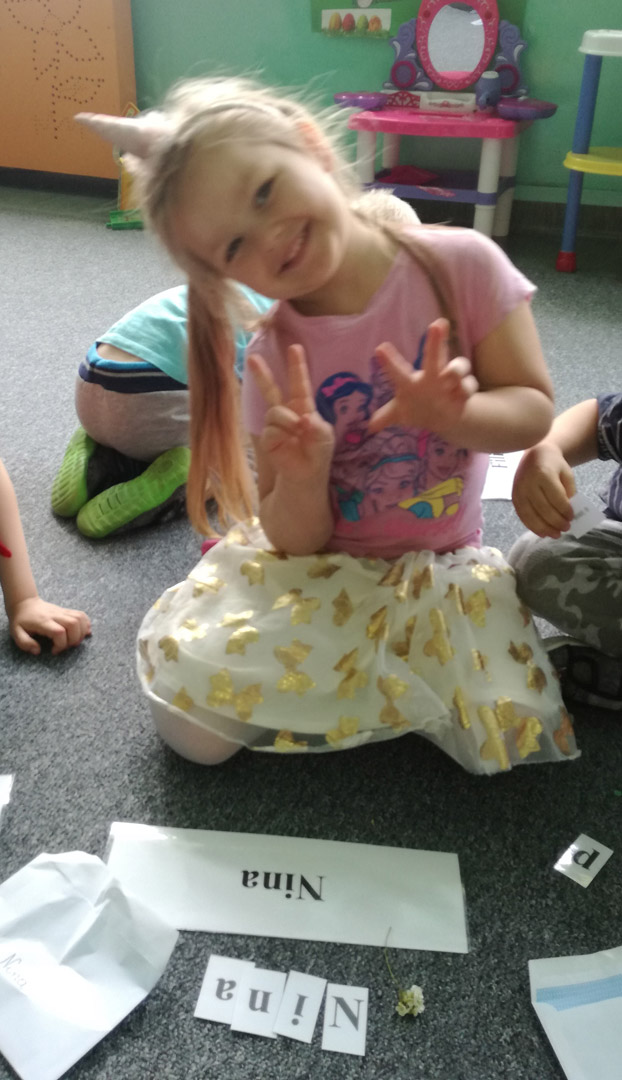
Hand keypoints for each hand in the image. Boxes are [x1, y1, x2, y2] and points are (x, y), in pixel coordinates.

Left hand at [9, 597, 90, 654]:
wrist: (24, 603)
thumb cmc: (21, 620)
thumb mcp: (16, 633)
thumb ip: (25, 643)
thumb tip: (37, 651)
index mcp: (43, 621)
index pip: (59, 632)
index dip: (61, 645)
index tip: (54, 651)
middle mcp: (55, 615)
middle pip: (74, 624)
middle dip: (74, 639)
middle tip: (66, 647)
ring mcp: (62, 612)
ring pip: (80, 619)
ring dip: (81, 633)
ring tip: (74, 641)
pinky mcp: (66, 611)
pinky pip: (81, 615)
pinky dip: (86, 624)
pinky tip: (83, 632)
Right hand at [248, 344, 334, 483]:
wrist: (305, 476)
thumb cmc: (317, 454)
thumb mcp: (324, 438)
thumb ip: (316, 426)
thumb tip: (302, 418)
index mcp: (303, 407)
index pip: (299, 383)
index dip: (297, 366)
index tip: (295, 347)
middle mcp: (287, 412)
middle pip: (272, 389)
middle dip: (263, 374)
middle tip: (253, 358)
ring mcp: (275, 425)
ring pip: (275, 412)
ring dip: (287, 422)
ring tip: (296, 433)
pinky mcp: (267, 438)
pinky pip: (271, 430)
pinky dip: (280, 436)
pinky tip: (286, 444)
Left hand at [368, 318, 477, 434]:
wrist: (442, 418)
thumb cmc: (417, 407)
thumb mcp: (399, 414)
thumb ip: (386, 416)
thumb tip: (370, 426)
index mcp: (412, 380)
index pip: (398, 369)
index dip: (389, 360)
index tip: (380, 348)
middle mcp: (432, 373)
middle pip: (433, 355)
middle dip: (435, 341)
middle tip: (437, 325)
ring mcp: (450, 379)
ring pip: (457, 367)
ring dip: (456, 370)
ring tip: (450, 375)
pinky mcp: (465, 389)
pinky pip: (468, 385)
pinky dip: (466, 389)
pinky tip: (461, 395)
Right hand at [512, 441, 575, 537]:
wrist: (534, 454)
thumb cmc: (554, 464)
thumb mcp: (567, 473)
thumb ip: (568, 492)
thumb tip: (567, 514)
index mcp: (543, 473)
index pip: (555, 498)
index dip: (565, 510)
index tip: (572, 517)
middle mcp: (528, 483)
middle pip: (543, 509)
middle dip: (556, 522)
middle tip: (566, 528)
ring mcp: (519, 491)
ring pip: (531, 515)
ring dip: (544, 528)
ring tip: (556, 534)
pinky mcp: (514, 497)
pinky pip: (522, 516)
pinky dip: (532, 527)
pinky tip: (542, 533)